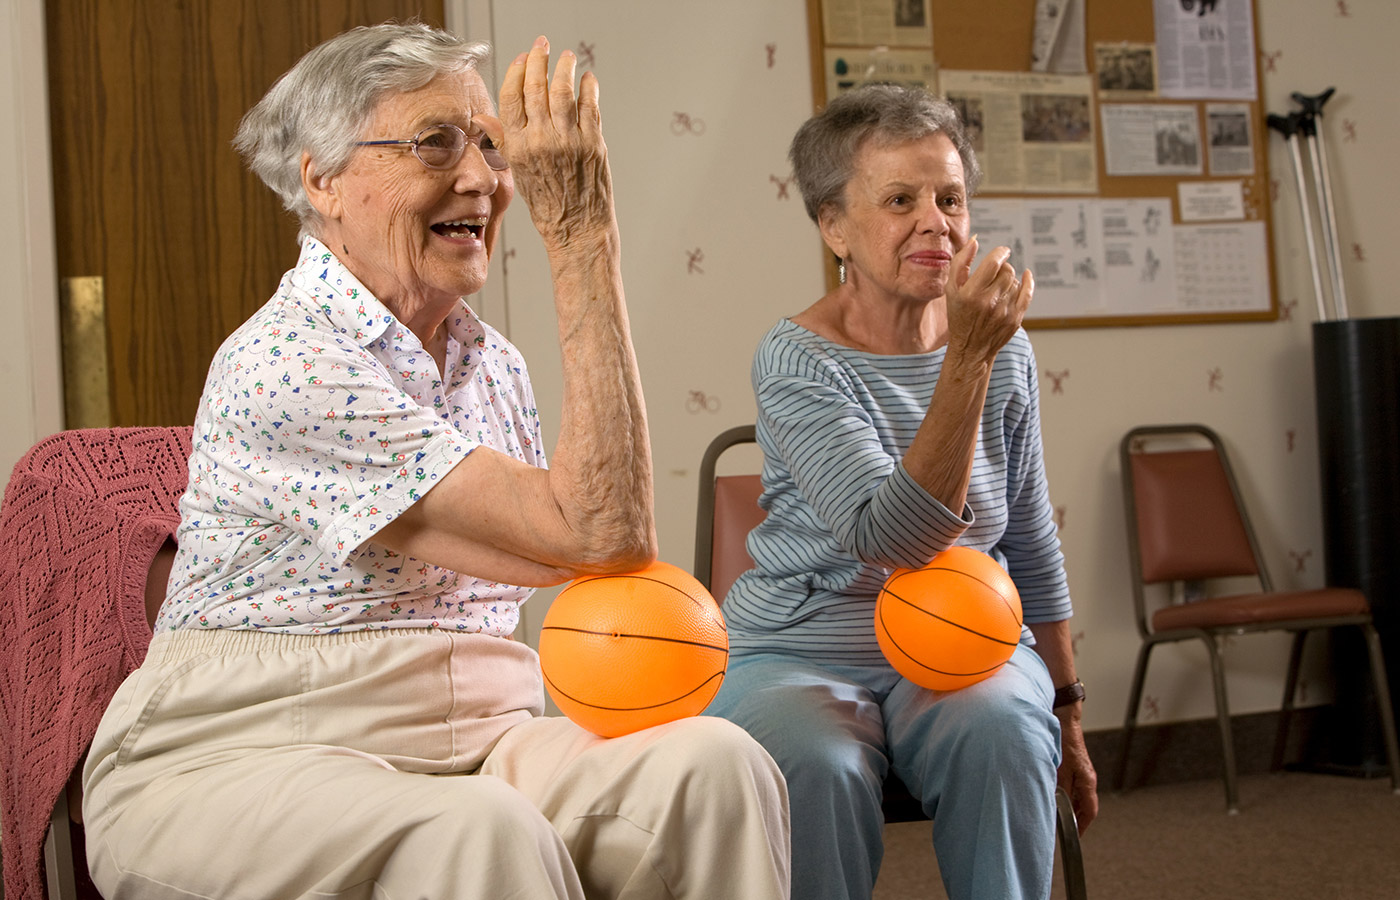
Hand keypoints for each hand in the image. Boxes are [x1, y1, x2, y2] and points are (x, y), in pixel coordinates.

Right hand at [497, 36, 615, 251]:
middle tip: (542, 46)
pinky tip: (587, 80)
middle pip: (536, 88)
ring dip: (564, 69)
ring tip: (566, 57)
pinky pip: (590, 107)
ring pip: (564, 91)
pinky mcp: (593, 143)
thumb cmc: (547, 203)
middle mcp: (541, 140)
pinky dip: (589, 88)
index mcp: (518, 146)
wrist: (577, 227)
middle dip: (539, 60)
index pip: (512, 97)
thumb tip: (482, 119)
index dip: (517, 72)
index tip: (522, 58)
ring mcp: (570, 140)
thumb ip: (503, 140)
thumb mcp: (518, 172)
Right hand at [944, 235, 1032, 366]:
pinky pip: (1027, 292)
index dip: (1000, 252)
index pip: (993, 263)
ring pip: (1016, 281)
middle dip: (1002, 268)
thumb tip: (975, 240)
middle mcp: (988, 302)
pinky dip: (1028, 282)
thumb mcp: (951, 289)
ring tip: (998, 289)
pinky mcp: (1015, 318)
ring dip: (1009, 279)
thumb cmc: (959, 315)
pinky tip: (1026, 276)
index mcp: (970, 293)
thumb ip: (960, 262)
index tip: (1002, 251)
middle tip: (995, 275)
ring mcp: (1004, 311)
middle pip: (1007, 270)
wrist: (971, 348)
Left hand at [1055, 706, 1098, 834]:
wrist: (1065, 718)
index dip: (1083, 825)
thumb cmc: (1064, 741)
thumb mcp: (1061, 769)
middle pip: (1085, 805)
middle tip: (1063, 828)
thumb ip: (1062, 790)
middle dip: (1076, 818)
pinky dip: (1066, 793)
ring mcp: (1083, 772)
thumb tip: (1061, 808)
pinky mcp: (1076, 765)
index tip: (1075, 836)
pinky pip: (1073, 785)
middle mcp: (1088, 778)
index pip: (1090, 811)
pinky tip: (1055, 794)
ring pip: (1078, 795)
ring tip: (1058, 814)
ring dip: (1070, 805)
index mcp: (1088, 781)